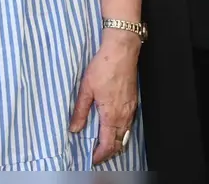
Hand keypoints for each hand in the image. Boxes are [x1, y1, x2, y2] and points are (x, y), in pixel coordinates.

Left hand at [70, 29, 140, 164]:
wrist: (121, 50)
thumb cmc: (104, 66)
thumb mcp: (86, 89)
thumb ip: (80, 111)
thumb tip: (75, 128)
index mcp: (111, 115)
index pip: (108, 144)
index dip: (100, 154)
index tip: (92, 158)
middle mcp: (124, 115)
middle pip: (119, 143)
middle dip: (109, 152)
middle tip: (97, 155)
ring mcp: (130, 109)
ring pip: (125, 134)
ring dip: (116, 142)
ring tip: (104, 144)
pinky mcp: (133, 101)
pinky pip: (129, 124)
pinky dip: (122, 132)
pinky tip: (113, 127)